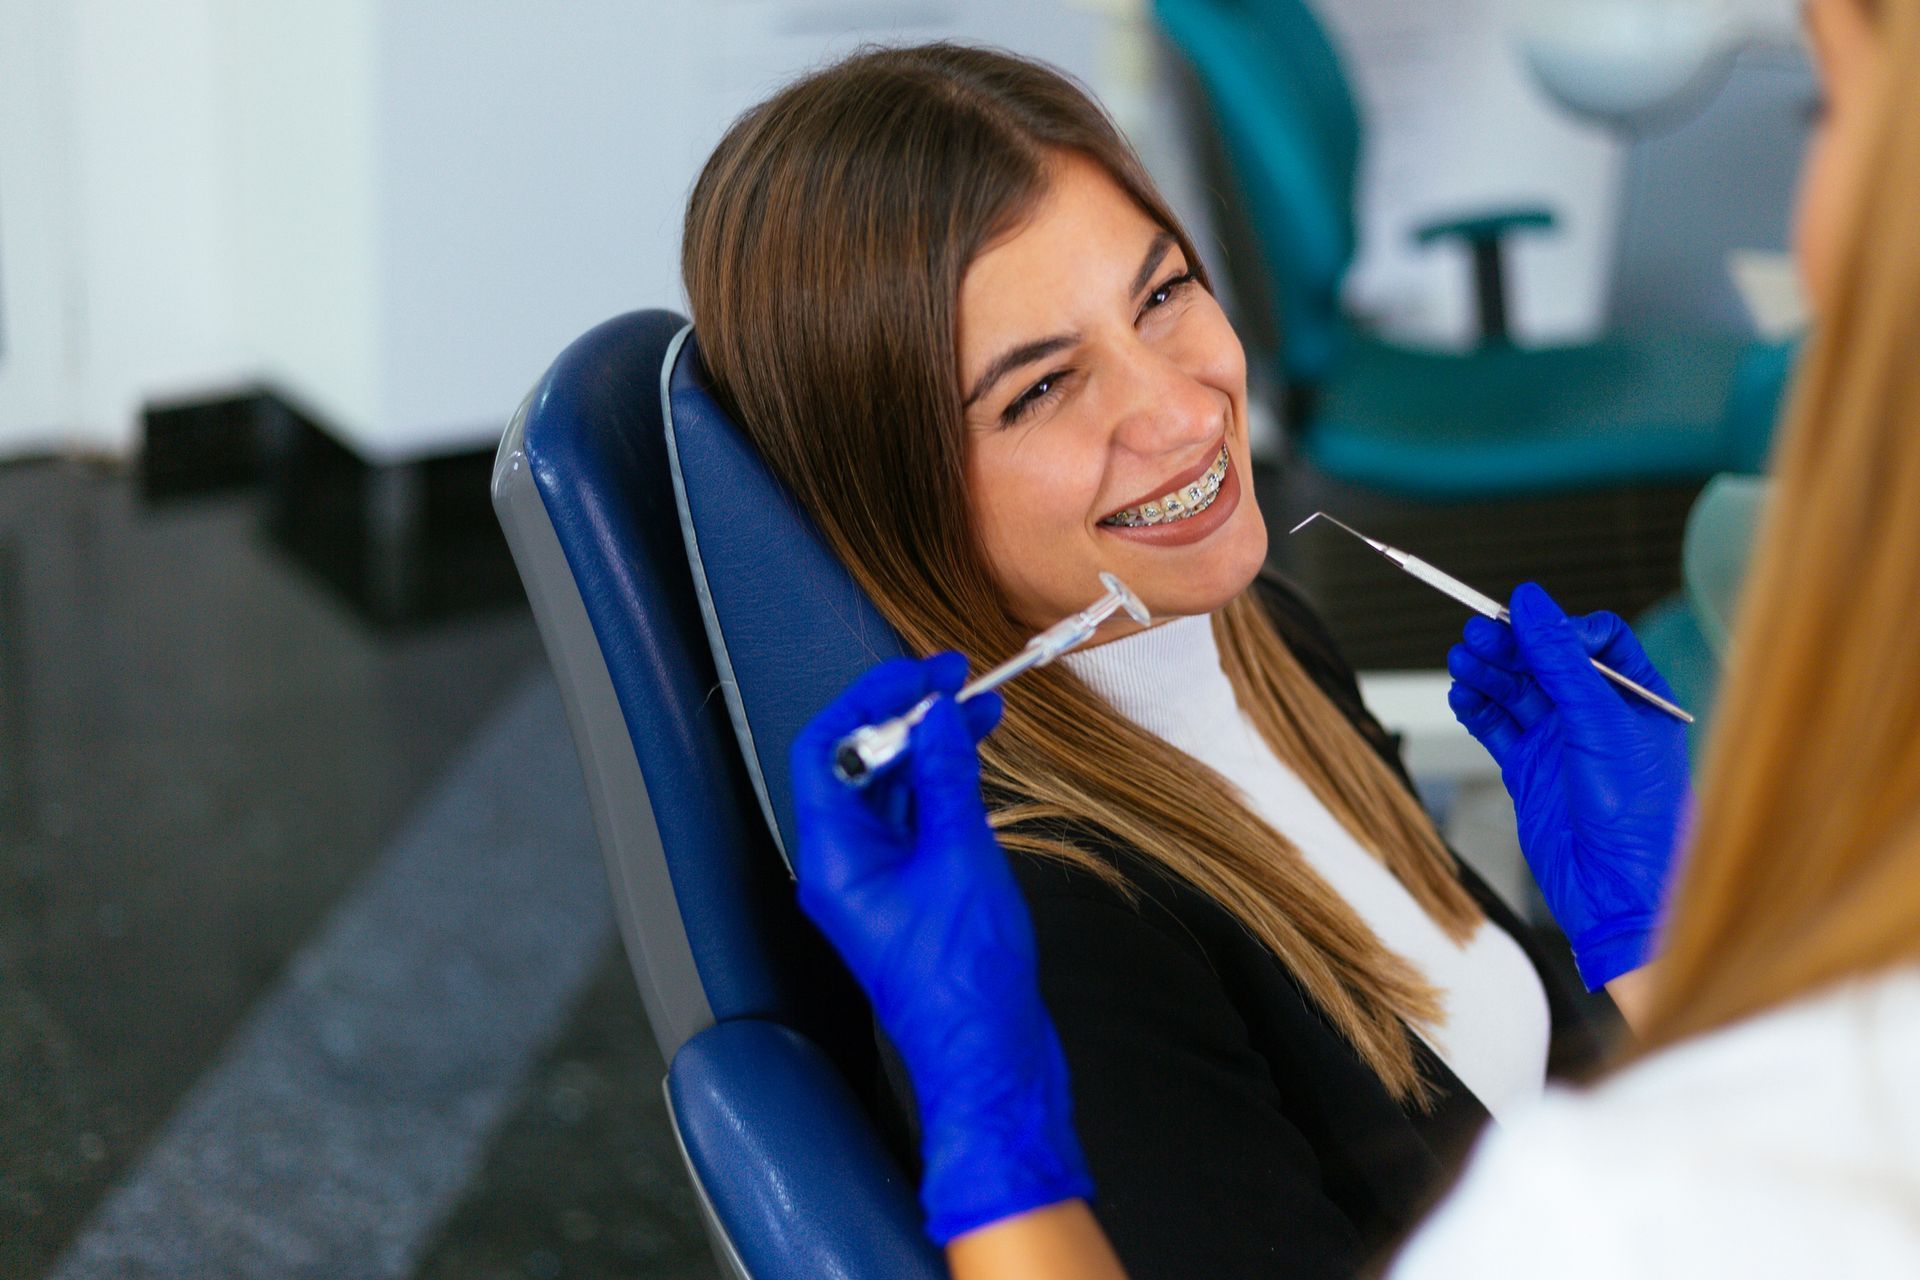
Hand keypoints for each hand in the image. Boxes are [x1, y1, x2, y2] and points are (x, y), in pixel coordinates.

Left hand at [790, 653, 1092, 1243]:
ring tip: (980, 710)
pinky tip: (977, 762)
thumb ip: (946, 776)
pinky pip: (914, 822)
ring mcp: (875, 882)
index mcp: (833, 856)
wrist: (989, 1053)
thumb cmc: (965, 976)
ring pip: (891, 791)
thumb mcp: (960, 855)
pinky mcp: (909, 895)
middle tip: (954, 680)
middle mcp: (843, 866)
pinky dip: (942, 785)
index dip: (869, 700)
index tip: (919, 674)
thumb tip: (937, 716)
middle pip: (859, 764)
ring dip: (931, 747)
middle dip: (906, 717)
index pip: (826, 749)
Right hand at [1446, 584, 1690, 989]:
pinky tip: (1463, 696)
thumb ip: (1561, 660)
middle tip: (1476, 635)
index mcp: (1634, 697)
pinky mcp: (1528, 770)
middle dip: (1510, 646)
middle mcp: (1597, 716)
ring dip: (1487, 672)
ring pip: (1515, 691)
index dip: (1558, 628)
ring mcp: (1559, 743)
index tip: (1526, 625)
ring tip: (1462, 661)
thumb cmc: (1635, 813)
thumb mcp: (1598, 722)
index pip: (1595, 639)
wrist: (1614, 888)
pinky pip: (1496, 727)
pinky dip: (1476, 708)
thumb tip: (1531, 602)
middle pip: (1544, 661)